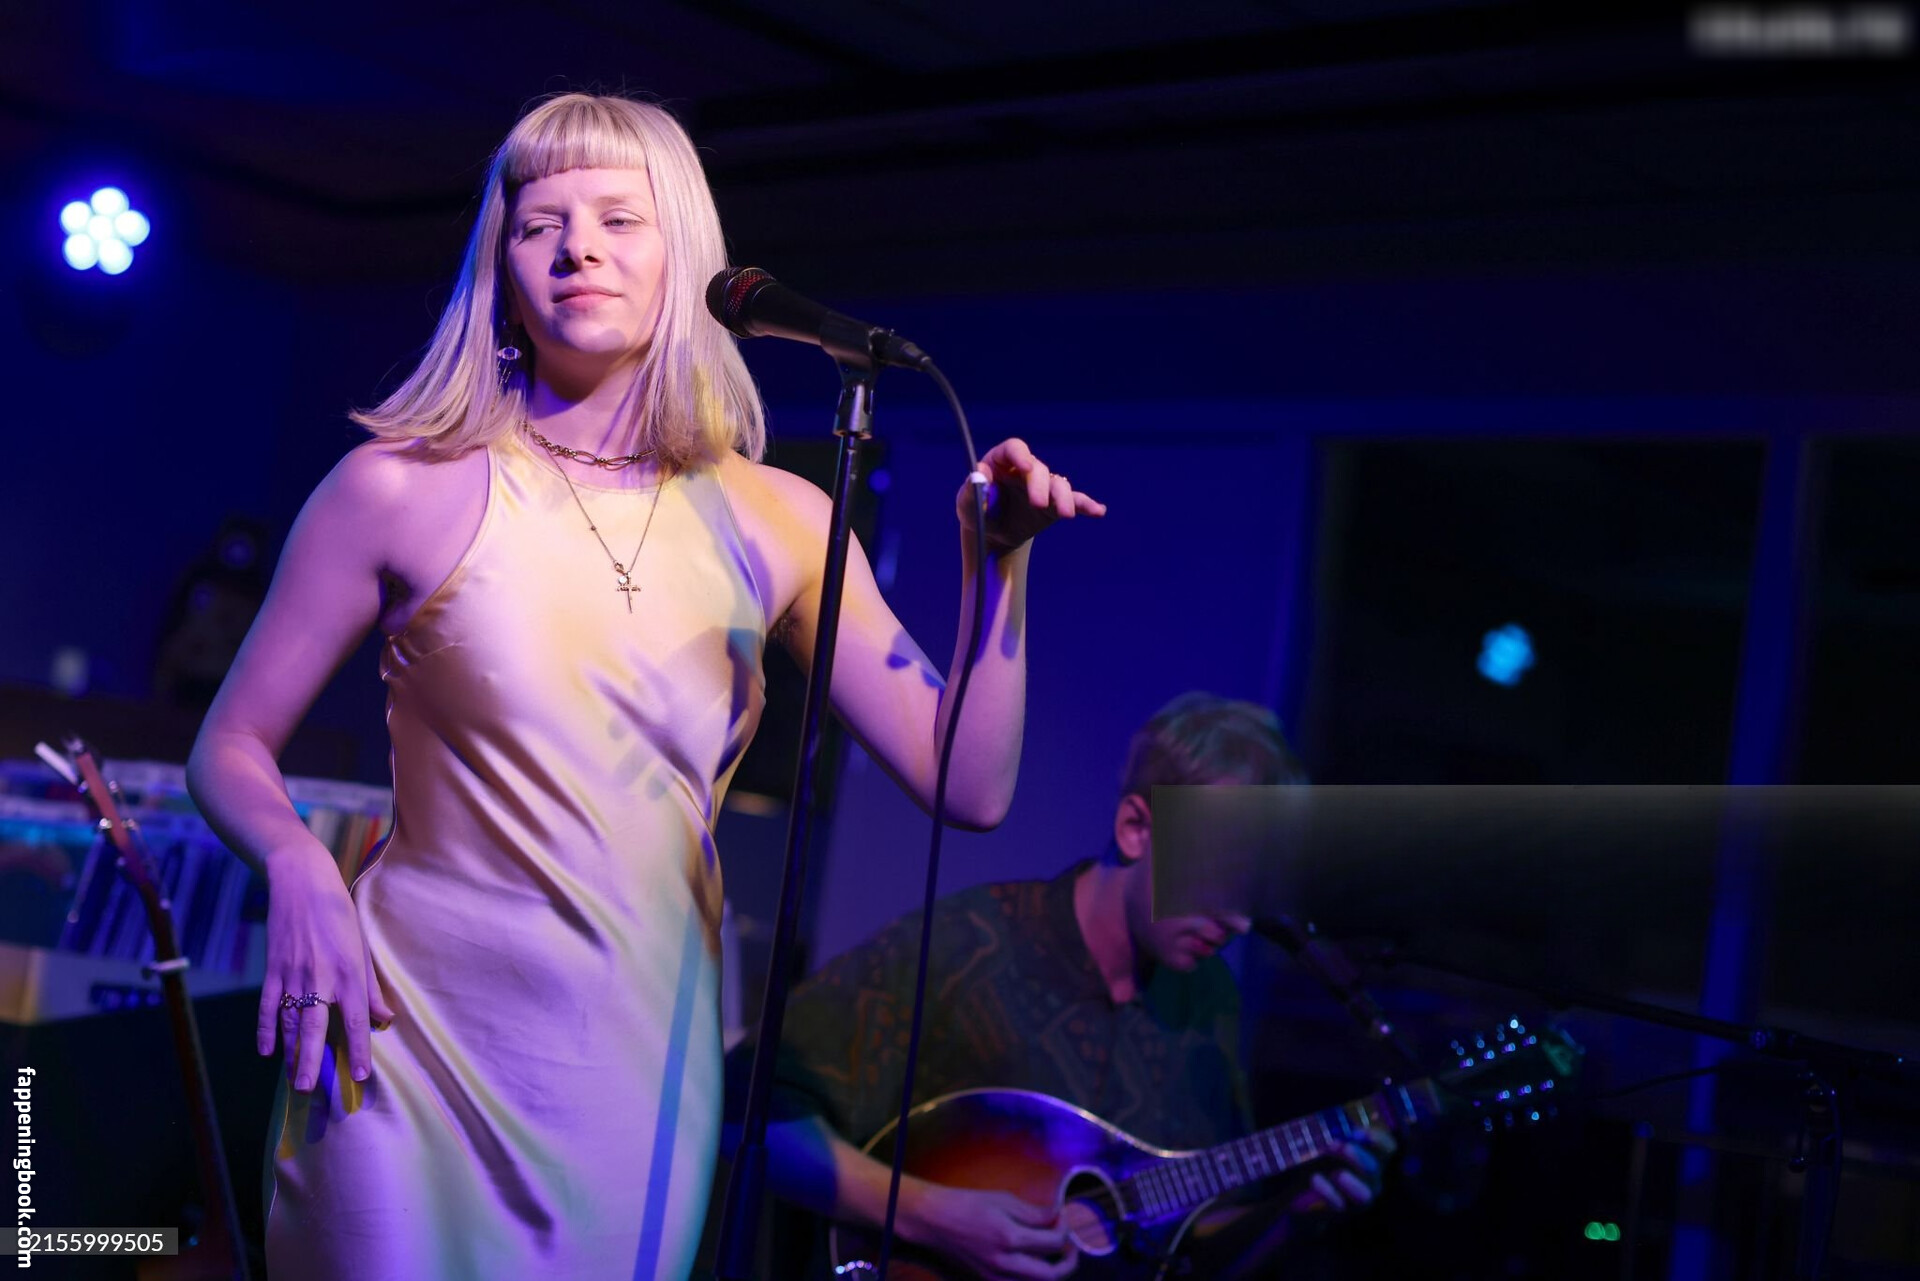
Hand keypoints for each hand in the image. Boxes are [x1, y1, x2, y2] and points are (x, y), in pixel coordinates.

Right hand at [257, 844, 395, 1092]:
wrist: (302, 882)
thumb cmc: (339, 915)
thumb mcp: (362, 947)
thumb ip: (371, 987)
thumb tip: (384, 1019)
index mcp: (349, 971)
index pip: (356, 1019)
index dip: (360, 1048)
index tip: (361, 1075)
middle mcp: (322, 977)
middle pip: (317, 1028)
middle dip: (314, 1061)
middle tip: (311, 1089)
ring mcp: (293, 974)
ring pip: (291, 1021)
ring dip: (292, 1051)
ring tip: (294, 1078)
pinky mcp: (273, 968)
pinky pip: (267, 1006)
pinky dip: (265, 1029)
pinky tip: (267, 1051)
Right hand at [906, 1184, 1079, 1280]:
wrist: (934, 1222)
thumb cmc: (967, 1204)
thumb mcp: (1003, 1200)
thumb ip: (1034, 1213)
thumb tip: (1058, 1217)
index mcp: (1009, 1238)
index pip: (1053, 1242)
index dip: (1065, 1229)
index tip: (1062, 1217)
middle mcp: (1004, 1264)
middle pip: (1051, 1275)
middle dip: (1069, 1261)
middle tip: (1071, 1246)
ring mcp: (995, 1277)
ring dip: (1053, 1272)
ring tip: (1056, 1255)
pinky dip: (1033, 1278)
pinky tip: (1034, 1263)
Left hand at [956, 438, 1105, 553]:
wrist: (993, 533)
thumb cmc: (977, 512)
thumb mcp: (967, 505)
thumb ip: (971, 490)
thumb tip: (980, 473)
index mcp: (1002, 461)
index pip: (1014, 449)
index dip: (1021, 455)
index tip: (1025, 468)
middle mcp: (1026, 469)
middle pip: (1039, 469)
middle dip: (1040, 486)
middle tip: (1037, 504)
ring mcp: (1043, 486)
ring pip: (1058, 484)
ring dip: (1064, 497)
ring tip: (1066, 515)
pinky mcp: (1055, 504)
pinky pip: (1074, 501)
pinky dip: (1086, 505)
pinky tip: (1098, 511)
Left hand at [1287, 1126, 1396, 1216]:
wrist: (1306, 1195)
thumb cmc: (1325, 1163)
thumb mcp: (1334, 1147)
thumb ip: (1345, 1139)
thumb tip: (1351, 1132)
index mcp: (1373, 1159)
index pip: (1387, 1147)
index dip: (1379, 1139)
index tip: (1359, 1131)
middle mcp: (1371, 1180)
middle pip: (1373, 1169)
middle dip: (1360, 1158)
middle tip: (1344, 1147)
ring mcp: (1359, 1199)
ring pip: (1364, 1195)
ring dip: (1352, 1183)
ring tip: (1338, 1174)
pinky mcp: (1342, 1211)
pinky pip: (1338, 1204)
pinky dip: (1326, 1190)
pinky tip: (1315, 1178)